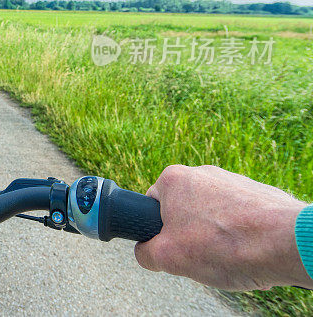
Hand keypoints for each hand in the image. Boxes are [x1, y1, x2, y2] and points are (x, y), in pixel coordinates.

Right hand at [134, 164, 309, 290]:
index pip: (152, 205)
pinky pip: (240, 219)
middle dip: (191, 236)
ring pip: (213, 216)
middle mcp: (202, 173)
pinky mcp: (259, 193)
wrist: (285, 243)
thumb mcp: (167, 258)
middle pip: (185, 211)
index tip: (173, 247)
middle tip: (201, 256)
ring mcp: (233, 181)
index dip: (160, 231)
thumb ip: (145, 252)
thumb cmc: (224, 246)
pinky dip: (242, 236)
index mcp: (174, 179)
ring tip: (230, 257)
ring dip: (217, 237)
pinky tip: (250, 252)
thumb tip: (146, 252)